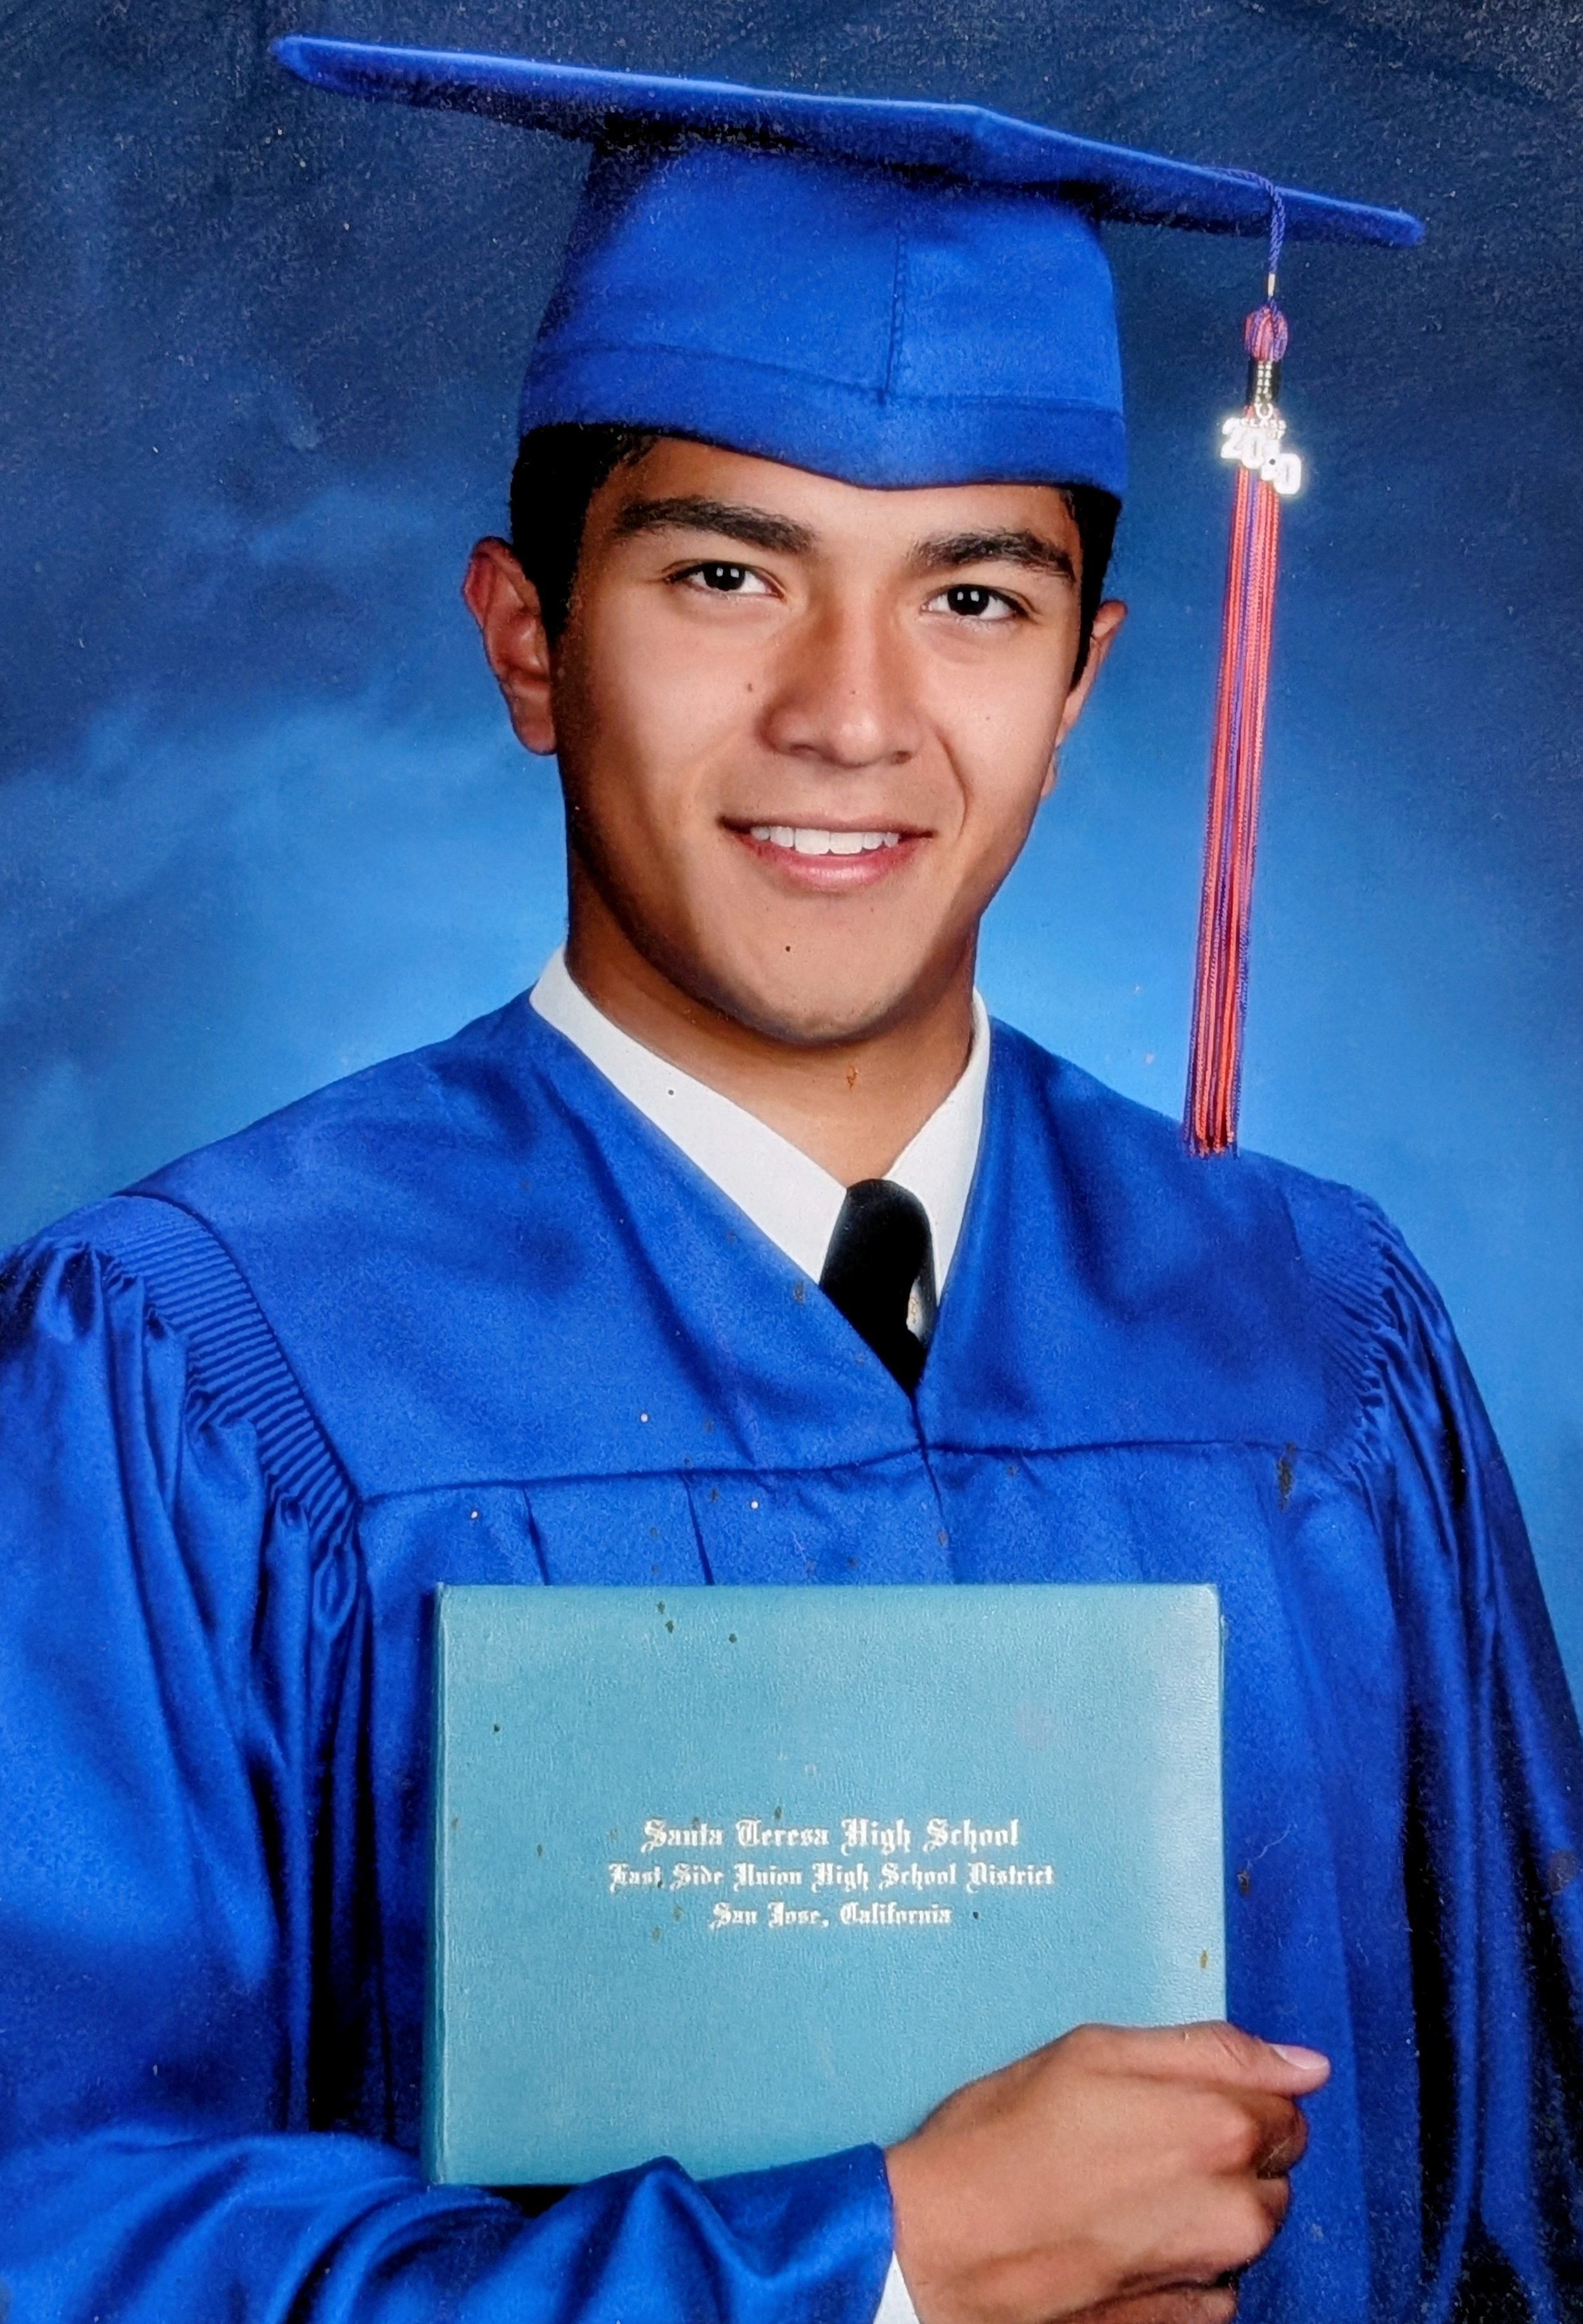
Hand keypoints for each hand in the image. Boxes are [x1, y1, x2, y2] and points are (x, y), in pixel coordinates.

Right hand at [884, 2020, 1329, 2323]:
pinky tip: (1127, 2235)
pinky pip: (1219, 2282)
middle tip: (1147, 2133)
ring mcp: (1212, 2273)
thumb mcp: (1096, 2052)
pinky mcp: (1185, 2321)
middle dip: (1230, 2144)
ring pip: (1249, 2222)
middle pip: (1275, 2163)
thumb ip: (1211, 2049)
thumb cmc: (1006, 2137)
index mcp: (1221, 2126)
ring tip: (1129, 2184)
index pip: (1286, 2098)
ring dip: (1213, 2201)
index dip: (1236, 2086)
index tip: (1182, 2091)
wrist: (942, 2243)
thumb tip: (1307, 2065)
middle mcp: (1236, 2207)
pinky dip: (1189, 2258)